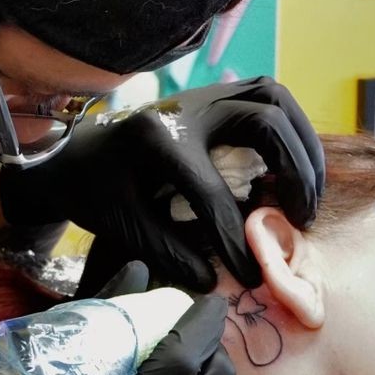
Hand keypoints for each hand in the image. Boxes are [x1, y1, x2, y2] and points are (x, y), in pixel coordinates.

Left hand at [0, 77, 324, 291]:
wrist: (68, 150)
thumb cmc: (91, 189)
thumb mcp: (119, 226)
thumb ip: (165, 253)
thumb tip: (213, 281)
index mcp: (154, 141)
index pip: (212, 193)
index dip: (236, 239)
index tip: (252, 274)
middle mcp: (184, 108)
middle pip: (264, 122)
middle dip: (292, 173)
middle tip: (300, 218)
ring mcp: (200, 93)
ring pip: (274, 98)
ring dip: (302, 144)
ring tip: (306, 192)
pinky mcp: (211, 94)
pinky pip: (267, 96)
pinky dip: (291, 129)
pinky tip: (294, 167)